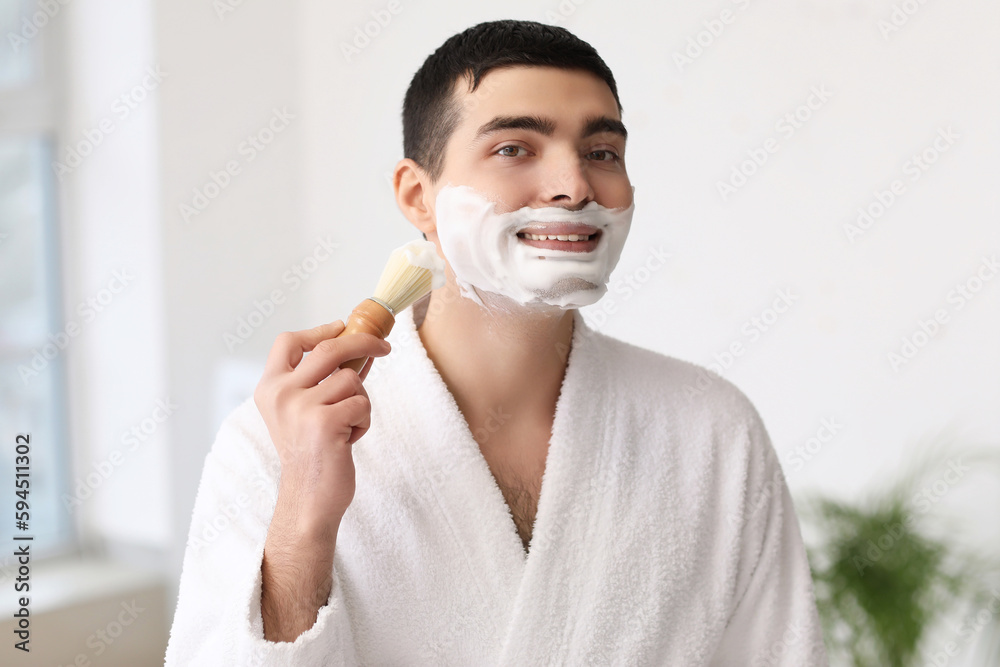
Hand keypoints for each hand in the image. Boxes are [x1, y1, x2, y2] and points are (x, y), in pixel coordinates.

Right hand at [254, 320, 390, 533]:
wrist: (308, 498)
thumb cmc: (312, 454)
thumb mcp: (304, 411)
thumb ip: (321, 381)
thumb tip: (358, 349)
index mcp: (270, 388)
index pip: (287, 342)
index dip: (317, 330)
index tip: (341, 326)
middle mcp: (280, 394)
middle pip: (329, 349)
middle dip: (364, 343)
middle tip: (385, 347)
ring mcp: (300, 407)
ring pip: (351, 379)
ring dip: (361, 401)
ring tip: (347, 426)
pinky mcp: (324, 422)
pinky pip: (361, 404)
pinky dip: (363, 421)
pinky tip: (348, 440)